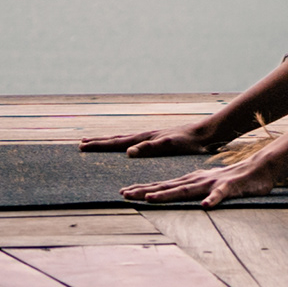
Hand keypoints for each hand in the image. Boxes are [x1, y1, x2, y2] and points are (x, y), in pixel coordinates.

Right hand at [78, 122, 219, 155]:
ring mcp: (152, 137)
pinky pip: (135, 143)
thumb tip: (127, 152)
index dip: (99, 145)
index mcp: (145, 138)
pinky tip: (127, 148)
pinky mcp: (159, 141)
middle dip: (99, 142)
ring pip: (125, 140)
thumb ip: (149, 148)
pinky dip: (124, 145)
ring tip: (98, 143)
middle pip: (117, 139)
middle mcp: (146, 136)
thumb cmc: (189, 142)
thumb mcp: (169, 146)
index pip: (117, 142)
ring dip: (110, 142)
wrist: (206, 134)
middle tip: (81, 143)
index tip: (82, 145)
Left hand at [119, 147, 287, 207]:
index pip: (163, 185)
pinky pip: (221, 194)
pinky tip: (207, 205)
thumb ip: (193, 190)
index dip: (143, 189)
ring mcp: (212, 183)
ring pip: (186, 189)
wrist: (259, 168)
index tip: (123, 193)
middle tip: (123, 194)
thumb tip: (175, 195)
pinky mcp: (229, 187)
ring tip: (150, 198)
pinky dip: (213, 199)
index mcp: (191, 181)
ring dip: (168, 194)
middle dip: (144, 190)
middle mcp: (197, 180)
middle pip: (167, 186)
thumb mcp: (208, 186)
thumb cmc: (232, 181)